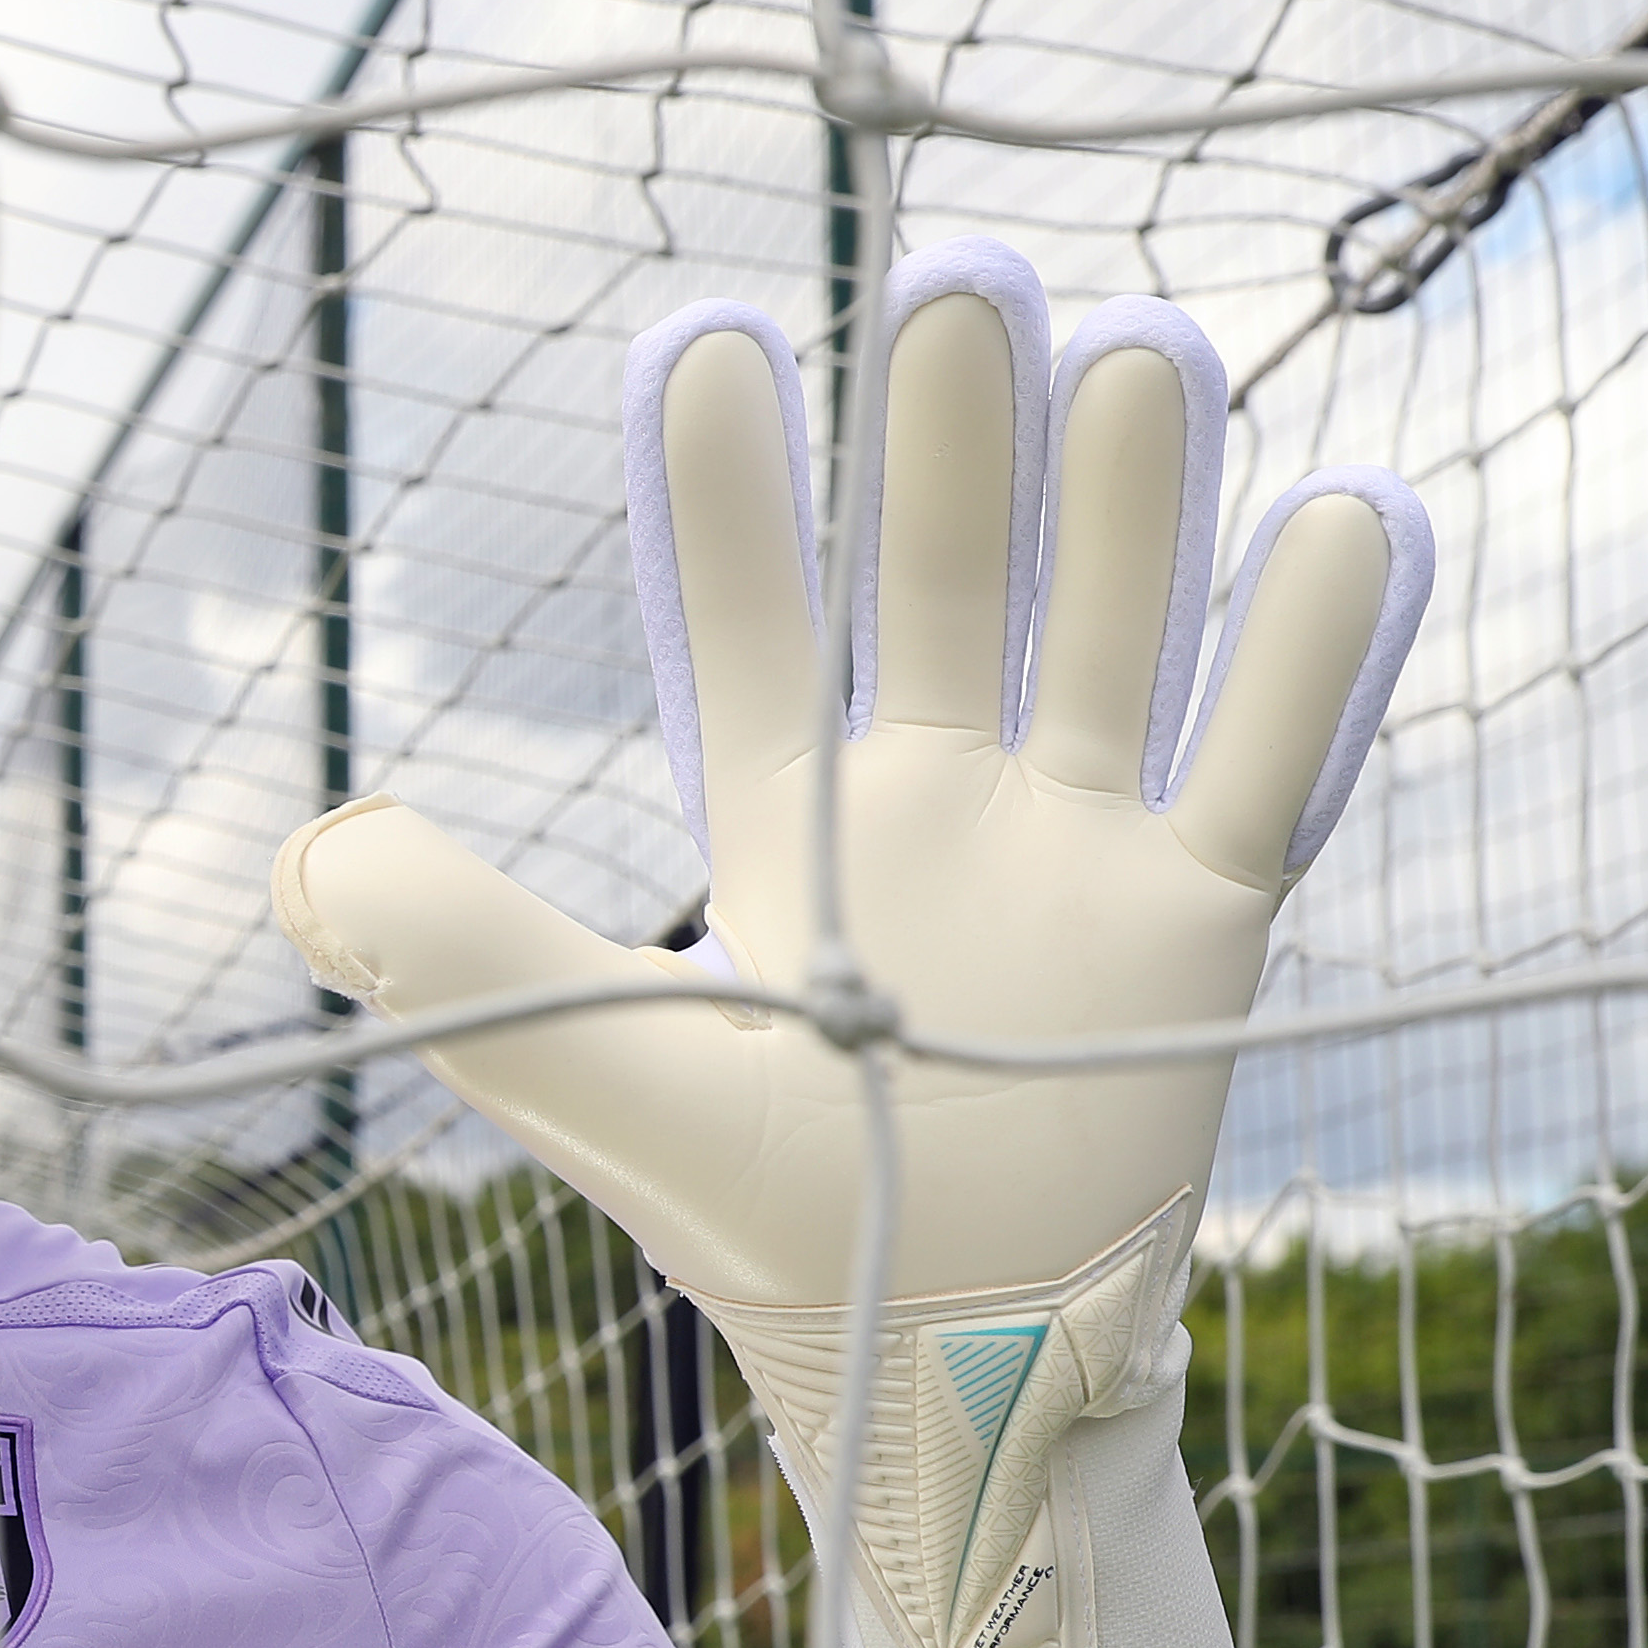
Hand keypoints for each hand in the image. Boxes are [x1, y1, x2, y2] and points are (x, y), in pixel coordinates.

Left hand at [274, 238, 1427, 1647]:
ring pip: (1107, 635)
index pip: (752, 629)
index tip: (711, 337)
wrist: (942, 1371)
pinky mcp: (1199, 925)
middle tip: (958, 276)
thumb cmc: (755, 1226)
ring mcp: (1075, 851)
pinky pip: (1267, 768)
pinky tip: (1351, 511)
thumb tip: (296, 855)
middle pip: (948, 586)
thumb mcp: (590, 1075)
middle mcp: (935, 803)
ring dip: (1130, 502)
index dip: (731, 501)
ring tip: (1142, 346)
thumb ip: (456, 957)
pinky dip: (1313, 652)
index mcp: (787, 826)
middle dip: (951, 444)